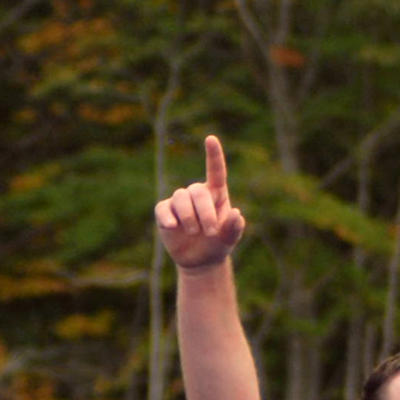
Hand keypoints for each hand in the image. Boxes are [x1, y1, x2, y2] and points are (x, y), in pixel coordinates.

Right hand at [155, 136, 247, 273]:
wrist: (201, 260)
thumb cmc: (218, 244)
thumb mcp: (229, 239)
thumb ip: (234, 228)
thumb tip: (236, 213)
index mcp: (216, 194)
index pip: (215, 171)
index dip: (213, 155)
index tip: (211, 139)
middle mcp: (197, 194)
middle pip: (197, 192)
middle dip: (205, 212)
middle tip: (211, 232)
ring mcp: (180, 202)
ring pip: (180, 198)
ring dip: (189, 217)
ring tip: (195, 233)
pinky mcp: (165, 212)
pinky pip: (163, 209)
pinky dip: (167, 217)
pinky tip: (172, 226)